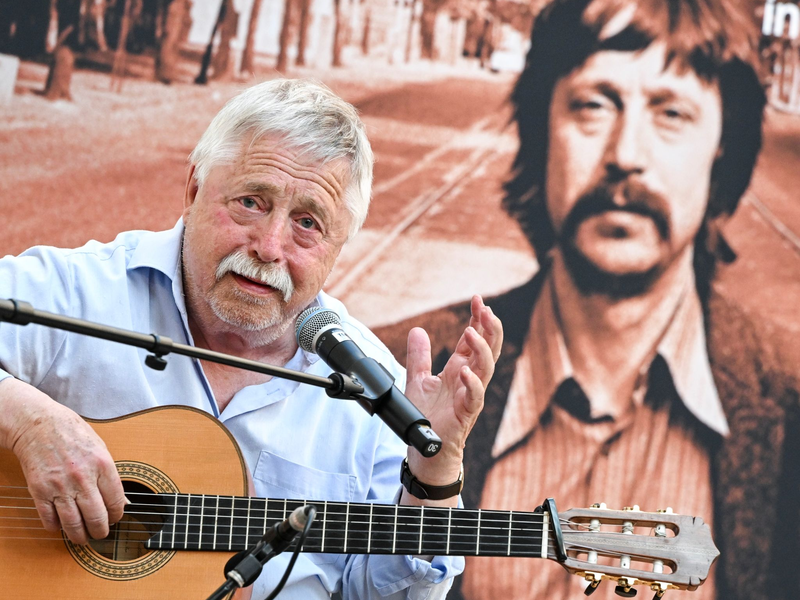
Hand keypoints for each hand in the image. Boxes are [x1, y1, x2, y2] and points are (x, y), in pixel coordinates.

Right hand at [0, 378, 126, 543]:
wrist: (39, 424)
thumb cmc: (73, 433)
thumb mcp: (100, 448)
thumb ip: (110, 474)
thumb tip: (121, 499)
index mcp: (102, 464)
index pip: (116, 501)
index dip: (117, 515)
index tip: (115, 518)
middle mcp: (83, 477)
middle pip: (96, 517)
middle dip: (101, 531)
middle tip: (101, 534)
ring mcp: (60, 486)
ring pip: (73, 524)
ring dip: (80, 536)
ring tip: (83, 538)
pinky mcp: (40, 491)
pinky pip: (49, 519)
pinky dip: (56, 528)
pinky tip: (61, 527)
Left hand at [401, 296, 501, 503]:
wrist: (426, 450)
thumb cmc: (427, 417)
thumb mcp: (417, 380)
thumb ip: (419, 357)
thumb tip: (417, 330)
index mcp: (460, 370)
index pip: (474, 340)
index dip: (478, 320)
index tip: (478, 300)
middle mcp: (469, 380)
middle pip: (488, 349)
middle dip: (489, 328)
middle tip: (485, 308)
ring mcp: (470, 397)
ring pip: (486, 369)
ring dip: (482, 350)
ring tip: (472, 332)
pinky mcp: (465, 415)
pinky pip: (475, 398)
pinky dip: (472, 384)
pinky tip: (466, 372)